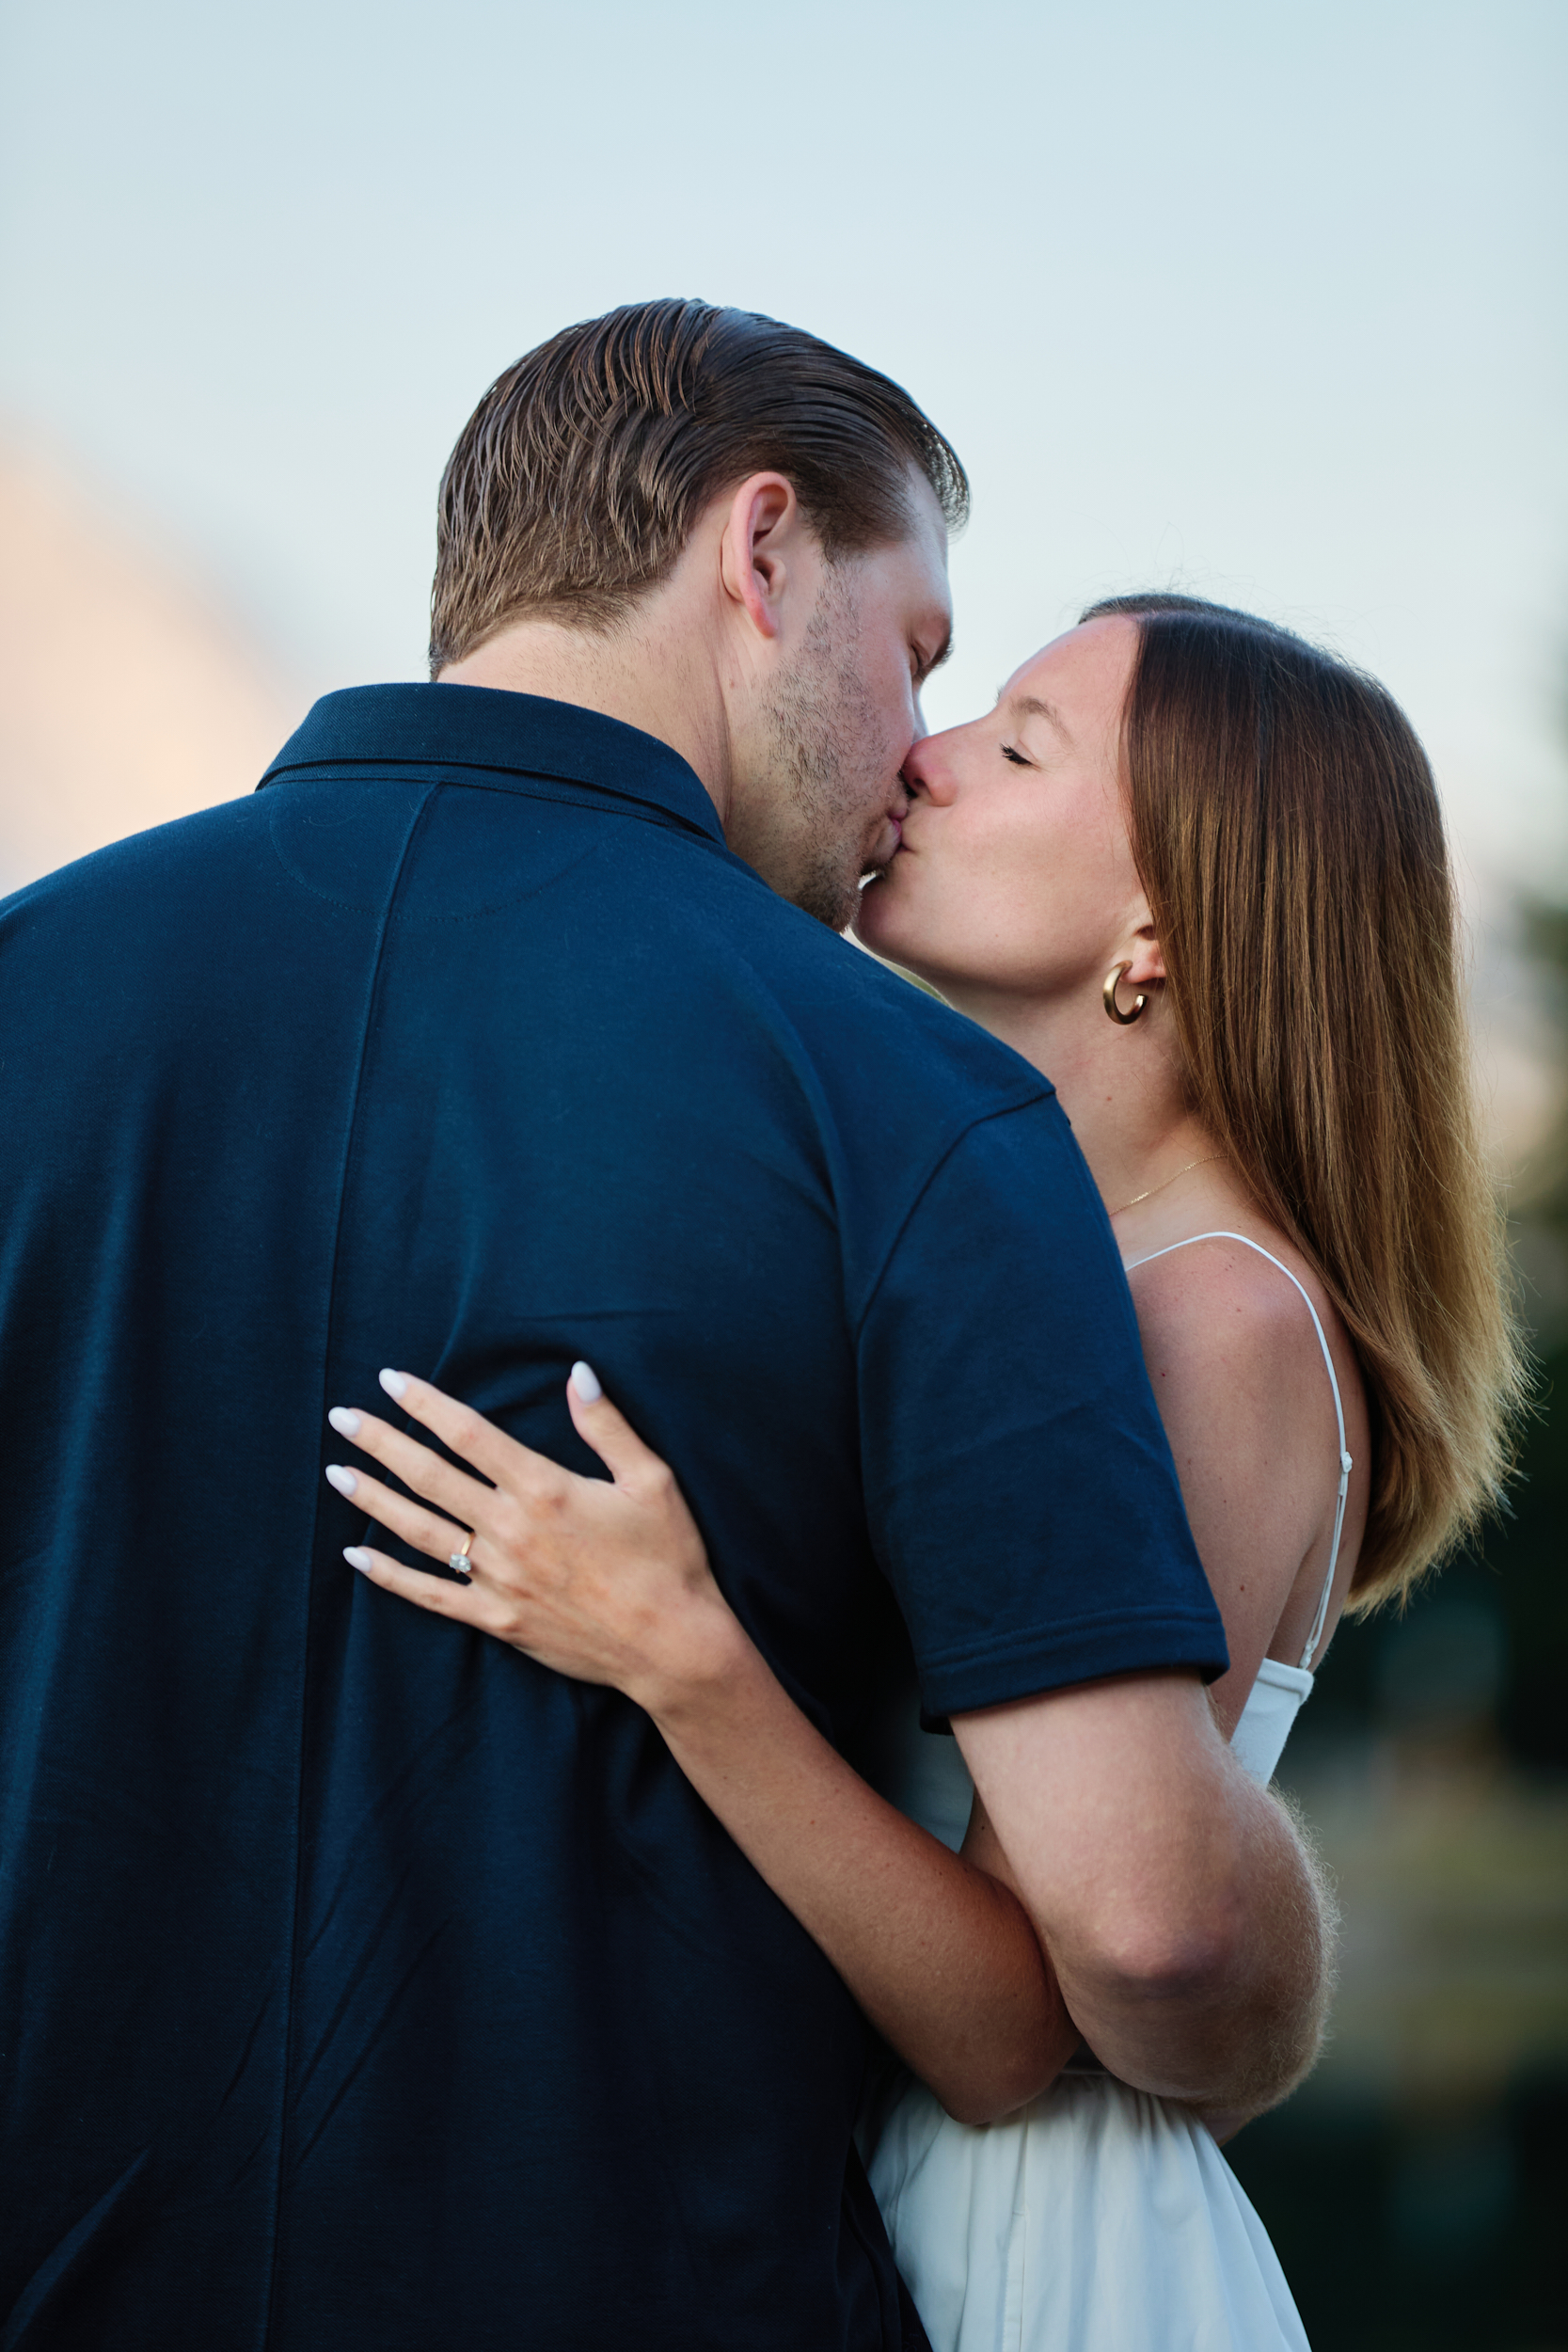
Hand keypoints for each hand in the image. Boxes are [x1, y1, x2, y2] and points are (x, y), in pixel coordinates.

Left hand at [324, 1364, 739, 1714]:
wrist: (672, 1645)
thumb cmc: (669, 1558)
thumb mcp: (651, 1480)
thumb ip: (607, 1425)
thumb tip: (578, 1372)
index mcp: (543, 1488)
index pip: (467, 1434)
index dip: (425, 1404)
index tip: (389, 1379)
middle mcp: (510, 1530)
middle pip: (429, 1476)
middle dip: (380, 1442)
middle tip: (341, 1416)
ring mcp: (497, 1579)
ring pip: (418, 1530)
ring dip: (373, 1499)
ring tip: (336, 1473)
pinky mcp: (497, 1620)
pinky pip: (430, 1595)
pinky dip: (389, 1576)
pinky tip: (355, 1558)